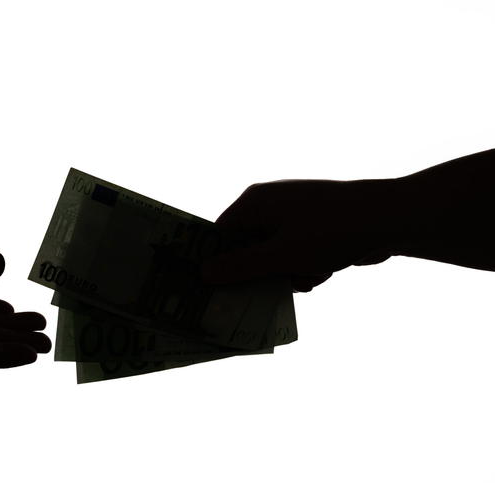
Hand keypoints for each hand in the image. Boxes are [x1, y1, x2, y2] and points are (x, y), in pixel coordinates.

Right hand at [200, 179, 393, 291]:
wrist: (391, 220)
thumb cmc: (332, 231)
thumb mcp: (283, 255)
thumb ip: (242, 266)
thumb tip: (204, 273)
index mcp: (254, 204)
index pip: (219, 236)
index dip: (215, 264)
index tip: (210, 292)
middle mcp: (268, 209)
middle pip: (245, 252)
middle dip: (262, 273)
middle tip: (268, 292)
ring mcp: (290, 220)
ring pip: (271, 261)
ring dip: (288, 274)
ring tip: (311, 272)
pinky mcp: (309, 232)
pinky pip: (292, 259)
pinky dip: (305, 269)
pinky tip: (325, 268)